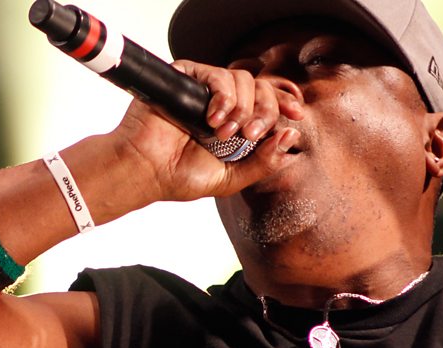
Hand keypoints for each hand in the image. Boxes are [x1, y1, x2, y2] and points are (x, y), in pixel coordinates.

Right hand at [109, 59, 305, 202]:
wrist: (146, 171)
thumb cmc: (179, 177)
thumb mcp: (232, 178)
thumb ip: (263, 162)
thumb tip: (291, 136)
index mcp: (236, 123)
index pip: (268, 101)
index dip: (285, 102)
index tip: (297, 114)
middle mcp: (223, 103)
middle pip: (261, 87)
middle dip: (264, 112)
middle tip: (249, 136)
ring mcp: (205, 90)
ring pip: (243, 79)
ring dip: (242, 108)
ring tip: (224, 133)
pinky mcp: (187, 77)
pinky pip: (217, 74)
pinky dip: (223, 96)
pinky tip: (213, 119)